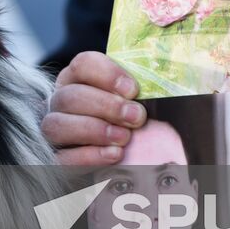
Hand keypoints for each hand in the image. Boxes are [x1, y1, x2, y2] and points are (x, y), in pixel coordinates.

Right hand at [42, 51, 146, 165]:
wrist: (123, 163)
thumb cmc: (129, 124)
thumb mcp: (135, 101)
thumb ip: (145, 89)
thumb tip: (176, 77)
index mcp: (77, 79)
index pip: (82, 64)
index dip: (106, 74)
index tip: (133, 90)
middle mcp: (60, 102)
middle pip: (70, 96)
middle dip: (105, 106)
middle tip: (136, 117)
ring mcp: (53, 130)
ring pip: (57, 125)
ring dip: (94, 130)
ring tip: (124, 138)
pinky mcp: (55, 159)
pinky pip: (62, 157)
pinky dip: (89, 156)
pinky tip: (115, 155)